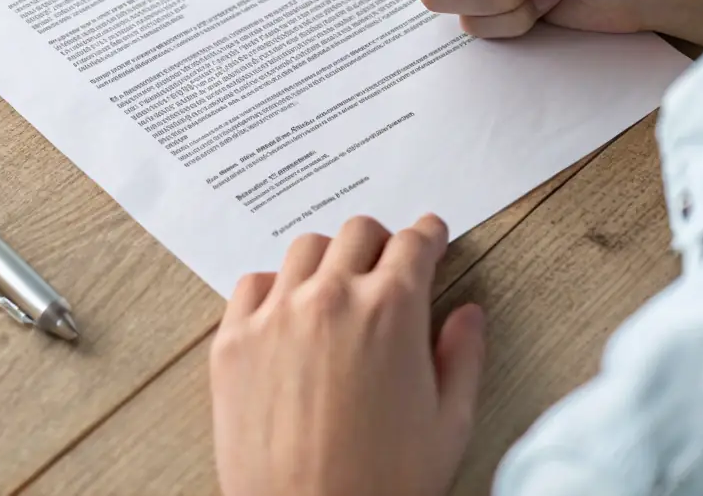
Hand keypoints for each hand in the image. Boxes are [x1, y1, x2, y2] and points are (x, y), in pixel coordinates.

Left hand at [211, 214, 484, 495]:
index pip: (414, 243)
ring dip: (330, 260)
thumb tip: (468, 314)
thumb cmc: (385, 486)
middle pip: (359, 232)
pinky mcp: (234, 340)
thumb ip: (464, 357)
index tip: (431, 236)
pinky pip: (253, 284)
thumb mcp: (450, 426)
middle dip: (382, 243)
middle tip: (387, 267)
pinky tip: (288, 312)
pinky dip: (275, 288)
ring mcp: (277, 314)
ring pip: (306, 249)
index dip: (429, 235)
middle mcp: (332, 297)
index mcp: (391, 310)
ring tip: (337, 289)